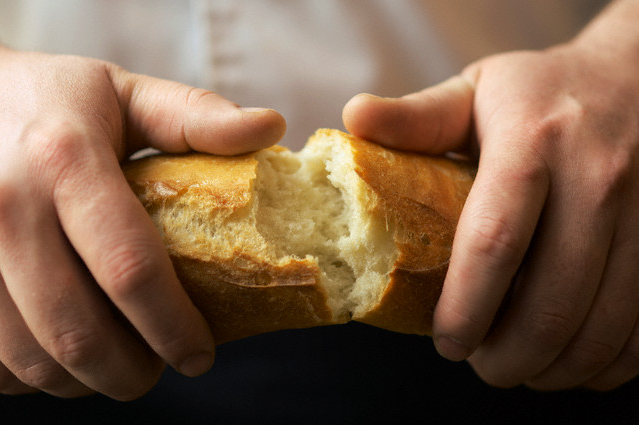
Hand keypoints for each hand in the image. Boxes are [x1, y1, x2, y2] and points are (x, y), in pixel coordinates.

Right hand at [0, 46, 284, 398]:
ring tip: (117, 366)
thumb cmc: (55, 101)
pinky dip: (32, 372)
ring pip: (28, 355)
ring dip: (82, 380)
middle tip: (159, 372)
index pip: (129, 268)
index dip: (172, 326)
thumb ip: (196, 115)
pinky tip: (62, 354)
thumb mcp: (127, 94)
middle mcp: (6, 208)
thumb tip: (271, 126)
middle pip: (76, 330)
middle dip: (129, 372)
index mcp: (66, 161)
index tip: (200, 355)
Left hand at [343, 39, 638, 389]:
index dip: (466, 307)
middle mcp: (598, 176)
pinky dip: (611, 361)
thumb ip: (416, 116)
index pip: (494, 241)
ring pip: (605, 323)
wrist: (636, 76)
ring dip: (559, 367)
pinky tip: (577, 360)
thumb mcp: (476, 92)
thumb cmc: (541, 93)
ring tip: (524, 369)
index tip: (446, 343)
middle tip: (483, 367)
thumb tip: (352, 117)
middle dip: (511, 355)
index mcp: (533, 141)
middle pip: (552, 299)